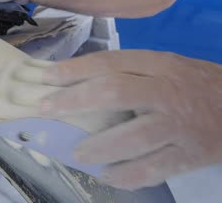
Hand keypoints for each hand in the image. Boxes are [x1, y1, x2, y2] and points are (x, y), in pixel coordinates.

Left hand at [37, 50, 221, 189]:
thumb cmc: (194, 85)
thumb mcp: (166, 66)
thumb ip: (130, 72)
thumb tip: (79, 82)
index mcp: (160, 65)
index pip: (110, 63)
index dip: (74, 70)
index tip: (47, 77)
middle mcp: (167, 92)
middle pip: (114, 93)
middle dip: (74, 101)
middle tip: (46, 109)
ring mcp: (178, 125)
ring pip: (132, 136)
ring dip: (98, 147)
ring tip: (77, 153)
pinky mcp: (189, 155)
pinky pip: (153, 170)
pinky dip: (126, 176)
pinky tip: (108, 176)